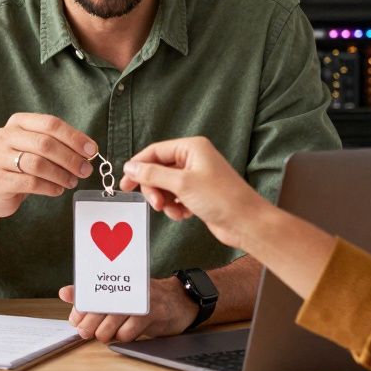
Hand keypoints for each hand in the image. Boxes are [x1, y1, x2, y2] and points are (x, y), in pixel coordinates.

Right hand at [0, 113, 97, 218]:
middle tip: (85, 170)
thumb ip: (59, 145)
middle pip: (45, 144)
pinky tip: (58, 190)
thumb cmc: (21, 166)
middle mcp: (6, 136)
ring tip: (72, 182)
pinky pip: (30, 183)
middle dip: (70, 158)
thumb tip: (89, 151)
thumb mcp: (36, 148)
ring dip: (61, 174)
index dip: (74, 137)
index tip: (92, 150)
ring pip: (38, 164)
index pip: (50, 124)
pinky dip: (49, 187)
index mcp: (18, 122)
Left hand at [59, 276, 197, 341]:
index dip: (79, 310)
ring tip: (107, 334)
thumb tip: (64, 293)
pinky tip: (125, 334)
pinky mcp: (153, 313)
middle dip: (88, 326)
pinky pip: (129, 332)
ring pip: (111, 324)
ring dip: (105, 334)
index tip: (76, 320)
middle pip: (97, 310)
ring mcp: (140, 300)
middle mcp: (127, 287)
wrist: (179, 299)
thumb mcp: (118, 294)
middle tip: (86, 332)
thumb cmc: (144, 299)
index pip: (89, 293)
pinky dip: (123, 337)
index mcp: (116, 280)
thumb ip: (91, 295)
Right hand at [120, 137, 267, 249]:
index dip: (138, 167)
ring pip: (165, 185)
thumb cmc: (221, 198)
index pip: (155, 151)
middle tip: (155, 204)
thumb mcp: (181, 184)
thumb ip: (152, 174)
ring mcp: (196, 176)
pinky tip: (184, 214)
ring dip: (165, 200)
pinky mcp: (198, 193)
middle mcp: (193, 159)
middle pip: (158, 170)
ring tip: (173, 211)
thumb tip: (130, 167)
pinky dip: (175, 206)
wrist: (246, 222)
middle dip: (154, 189)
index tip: (125, 183)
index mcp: (191, 147)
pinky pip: (175, 197)